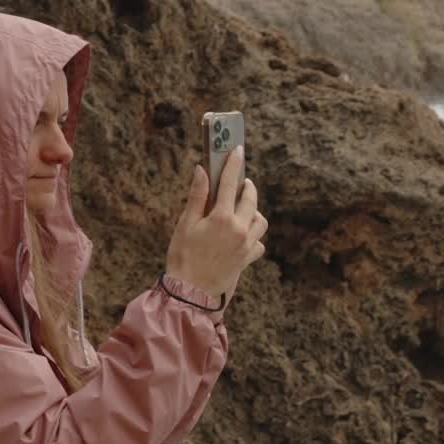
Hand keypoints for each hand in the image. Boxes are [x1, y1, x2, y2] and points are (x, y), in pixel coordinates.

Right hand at [165, 147, 266, 301]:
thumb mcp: (185, 225)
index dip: (233, 164)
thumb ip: (197, 197)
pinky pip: (258, 243)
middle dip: (247, 187)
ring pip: (260, 221)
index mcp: (222, 218)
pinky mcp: (247, 259)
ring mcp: (246, 245)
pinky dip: (253, 237)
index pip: (230, 183)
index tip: (237, 150)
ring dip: (253, 211)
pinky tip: (242, 237)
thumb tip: (201, 170)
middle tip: (240, 182)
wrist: (191, 293)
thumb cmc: (183, 258)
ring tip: (242, 210)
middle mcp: (239, 229)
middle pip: (250, 199)